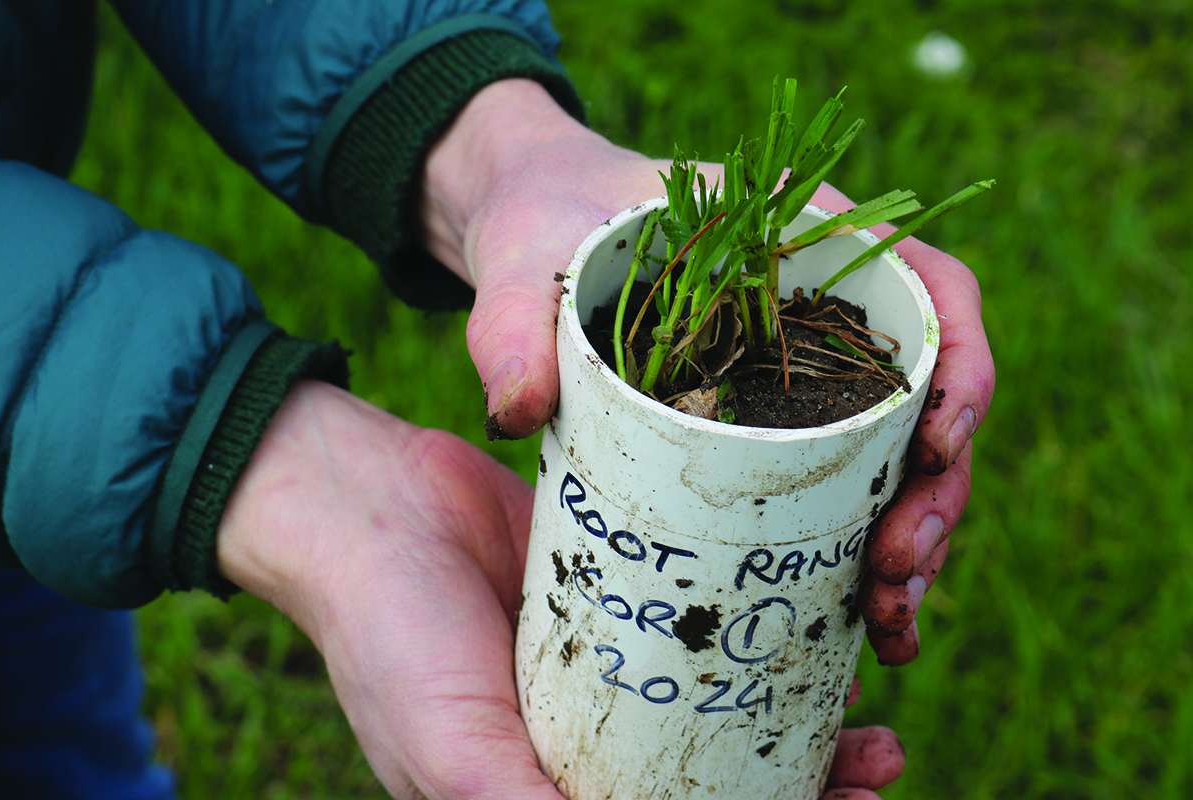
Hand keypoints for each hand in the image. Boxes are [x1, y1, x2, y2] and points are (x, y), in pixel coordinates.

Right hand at [217, 381, 902, 798]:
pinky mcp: (614, 586)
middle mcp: (587, 736)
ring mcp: (606, 659)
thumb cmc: (389, 642)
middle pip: (718, 776)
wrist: (361, 505)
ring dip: (797, 710)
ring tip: (868, 713)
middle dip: (805, 783)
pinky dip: (751, 627)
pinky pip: (696, 610)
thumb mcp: (455, 760)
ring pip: (720, 698)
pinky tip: (812, 620)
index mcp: (550, 791)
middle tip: (878, 765)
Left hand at [423, 81, 993, 666]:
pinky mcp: (778, 427)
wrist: (536, 243)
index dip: (961, 367)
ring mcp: (809, 374)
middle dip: (936, 489)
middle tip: (897, 566)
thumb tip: (517, 412)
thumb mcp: (524, 264)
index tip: (939, 441)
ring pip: (899, 456)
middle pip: (930, 396)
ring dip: (912, 540)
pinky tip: (857, 620)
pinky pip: (845, 486)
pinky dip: (860, 552)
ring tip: (887, 618)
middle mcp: (828, 309)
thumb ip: (513, 324)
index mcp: (805, 239)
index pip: (929, 290)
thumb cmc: (545, 228)